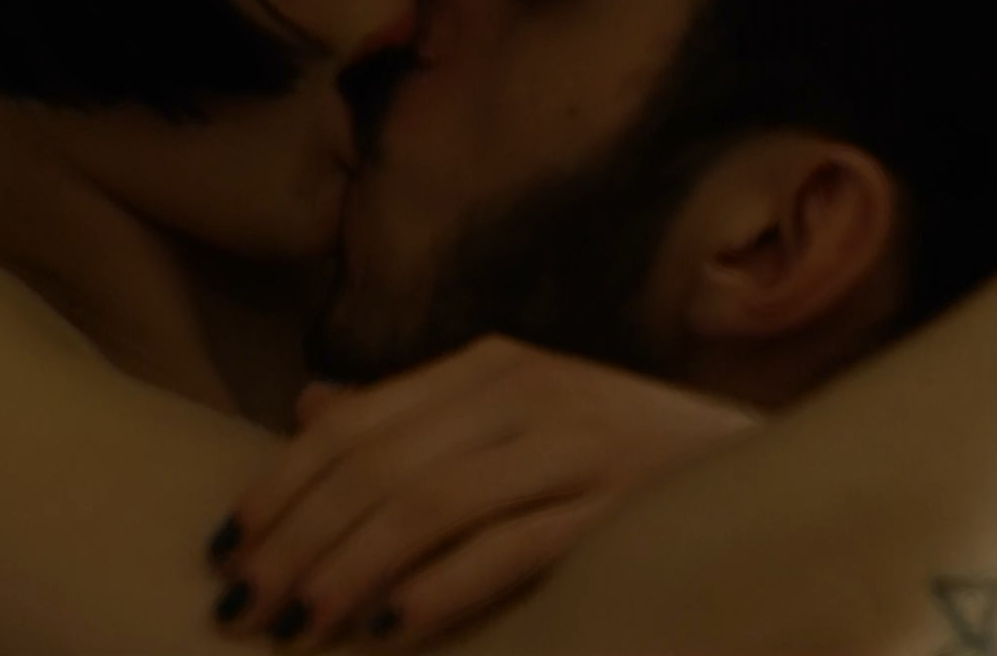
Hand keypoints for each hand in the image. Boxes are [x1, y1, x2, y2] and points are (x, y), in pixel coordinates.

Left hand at [206, 335, 757, 649]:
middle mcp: (529, 391)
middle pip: (379, 466)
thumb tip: (309, 409)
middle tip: (241, 604)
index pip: (357, 423)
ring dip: (349, 570)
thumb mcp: (517, 417)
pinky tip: (387, 633)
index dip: (281, 485)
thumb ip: (417, 415)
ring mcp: (578, 445)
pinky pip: (507, 550)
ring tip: (297, 624)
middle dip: (297, 539)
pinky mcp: (620, 507)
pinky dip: (438, 592)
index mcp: (491, 367)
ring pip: (430, 505)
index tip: (225, 544)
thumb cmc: (621, 458)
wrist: (771, 479)